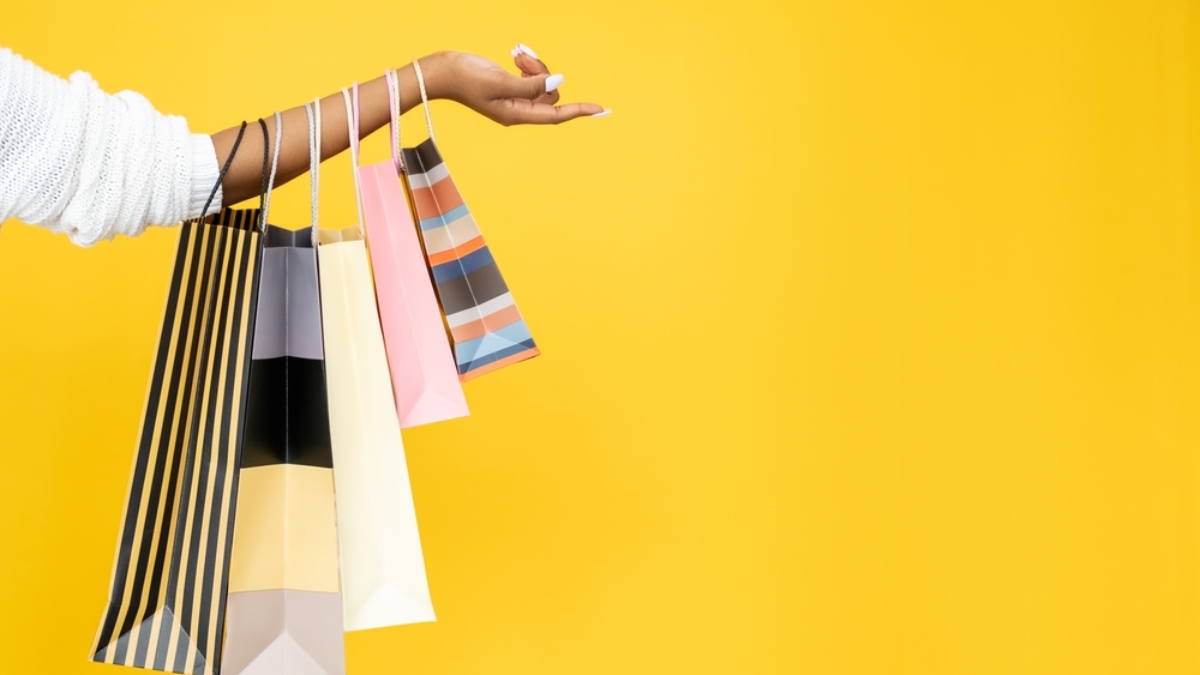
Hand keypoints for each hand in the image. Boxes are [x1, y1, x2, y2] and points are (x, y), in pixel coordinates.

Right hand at [421, 49, 608, 125]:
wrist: (440, 72)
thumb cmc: (466, 78)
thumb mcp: (500, 81)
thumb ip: (531, 84)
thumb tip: (558, 82)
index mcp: (516, 115)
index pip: (556, 114)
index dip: (580, 111)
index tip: (602, 109)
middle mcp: (518, 111)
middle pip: (549, 92)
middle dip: (542, 71)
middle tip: (521, 57)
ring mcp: (514, 100)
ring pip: (541, 82)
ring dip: (533, 65)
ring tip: (516, 53)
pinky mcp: (509, 88)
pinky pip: (531, 77)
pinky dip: (527, 64)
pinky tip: (515, 55)